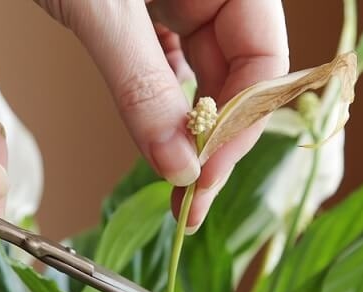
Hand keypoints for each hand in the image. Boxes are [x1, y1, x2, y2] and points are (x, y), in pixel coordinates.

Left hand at [38, 0, 287, 230]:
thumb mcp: (99, 6)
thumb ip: (140, 83)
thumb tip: (177, 166)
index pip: (263, 60)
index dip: (240, 126)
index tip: (203, 178)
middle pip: (238, 75)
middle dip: (215, 140)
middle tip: (190, 200)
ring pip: (205, 75)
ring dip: (190, 129)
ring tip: (177, 182)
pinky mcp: (149, 9)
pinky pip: (169, 63)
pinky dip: (161, 100)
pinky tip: (157, 132)